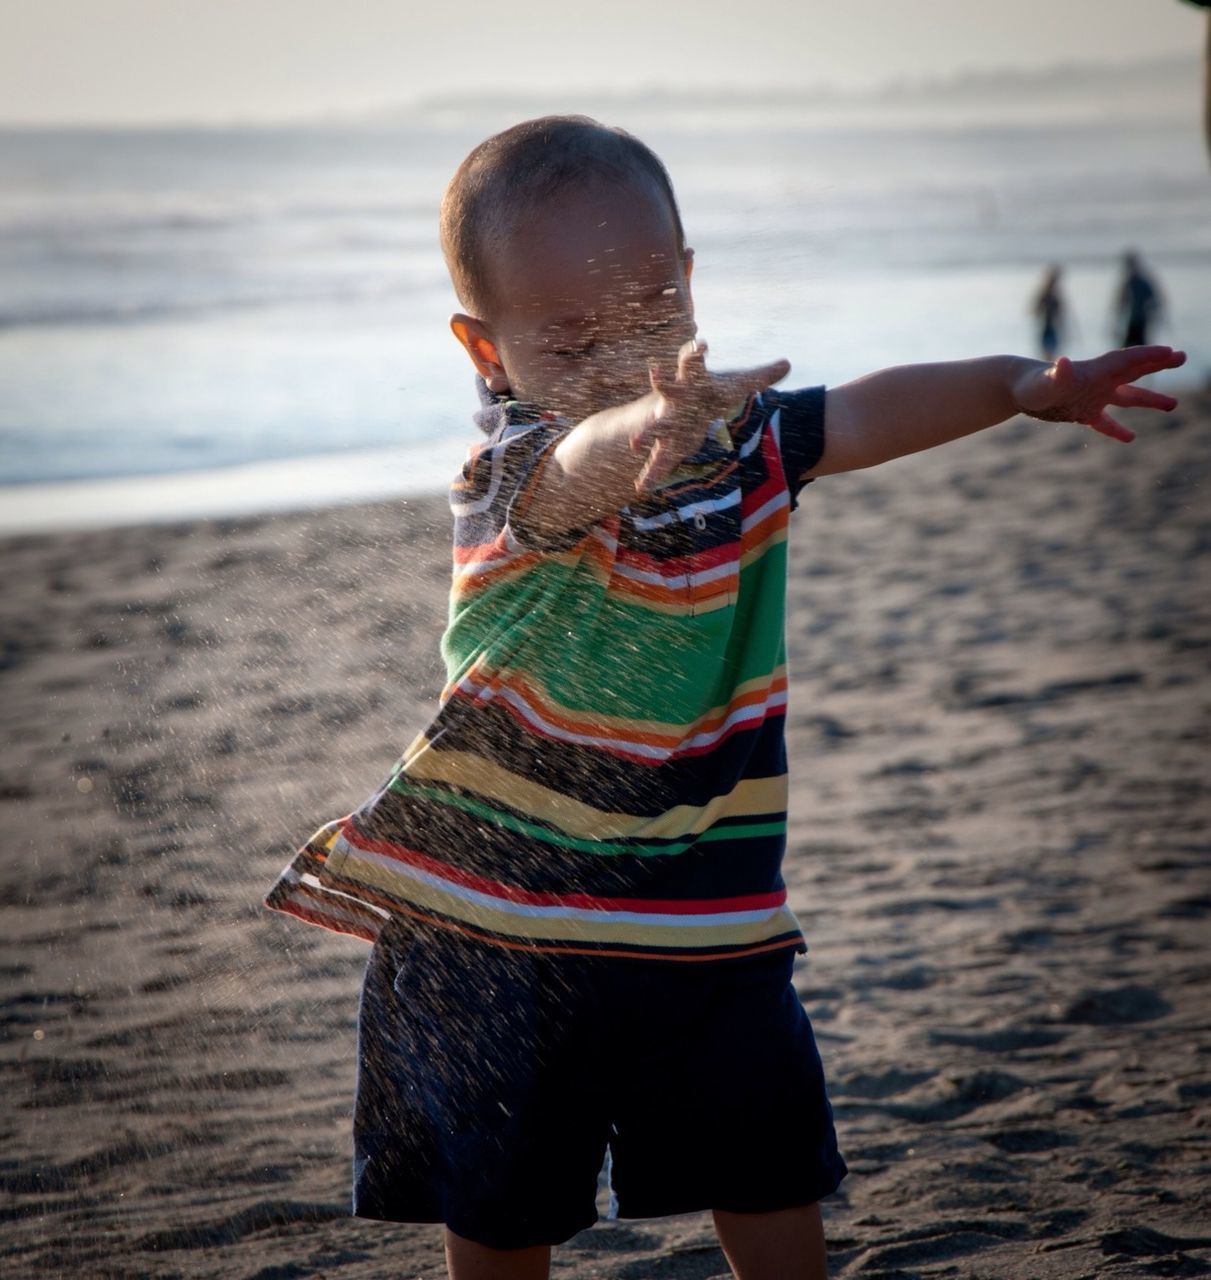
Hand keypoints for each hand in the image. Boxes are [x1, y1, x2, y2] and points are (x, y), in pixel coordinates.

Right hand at [631, 339, 789, 490]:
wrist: (680, 411)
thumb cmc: (709, 394)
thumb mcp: (736, 385)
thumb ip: (761, 376)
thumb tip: (787, 363)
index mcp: (693, 382)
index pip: (692, 363)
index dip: (695, 352)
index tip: (701, 344)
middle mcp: (676, 399)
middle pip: (669, 388)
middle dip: (661, 382)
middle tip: (654, 372)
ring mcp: (668, 422)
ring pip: (658, 426)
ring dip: (647, 433)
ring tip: (635, 443)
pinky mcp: (667, 444)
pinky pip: (658, 460)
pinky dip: (650, 474)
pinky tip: (640, 488)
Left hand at [1014, 346, 1185, 441]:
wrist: (1015, 389)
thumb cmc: (1030, 384)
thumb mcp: (1045, 382)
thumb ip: (1058, 374)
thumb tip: (1064, 363)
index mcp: (1095, 371)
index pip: (1127, 361)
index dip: (1149, 356)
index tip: (1171, 353)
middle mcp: (1097, 381)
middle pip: (1134, 371)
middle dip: (1157, 365)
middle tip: (1181, 357)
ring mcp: (1091, 397)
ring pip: (1126, 397)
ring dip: (1148, 399)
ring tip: (1172, 405)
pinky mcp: (1082, 412)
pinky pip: (1104, 422)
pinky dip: (1116, 429)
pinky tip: (1130, 438)